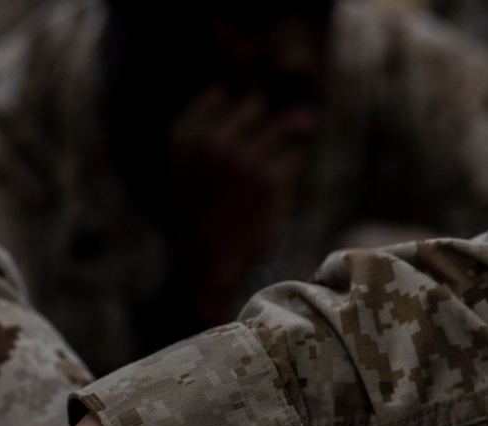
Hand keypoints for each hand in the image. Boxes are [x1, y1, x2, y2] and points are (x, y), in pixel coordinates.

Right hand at [169, 83, 315, 326]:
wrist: (204, 269)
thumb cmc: (201, 214)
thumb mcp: (194, 165)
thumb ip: (228, 126)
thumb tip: (303, 112)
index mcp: (183, 135)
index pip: (220, 93)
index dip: (228, 121)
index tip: (219, 154)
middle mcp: (211, 141)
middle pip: (254, 106)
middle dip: (253, 133)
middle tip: (239, 174)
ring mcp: (242, 158)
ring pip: (278, 130)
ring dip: (271, 156)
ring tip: (251, 189)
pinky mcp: (271, 178)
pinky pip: (293, 157)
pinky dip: (284, 176)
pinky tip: (264, 200)